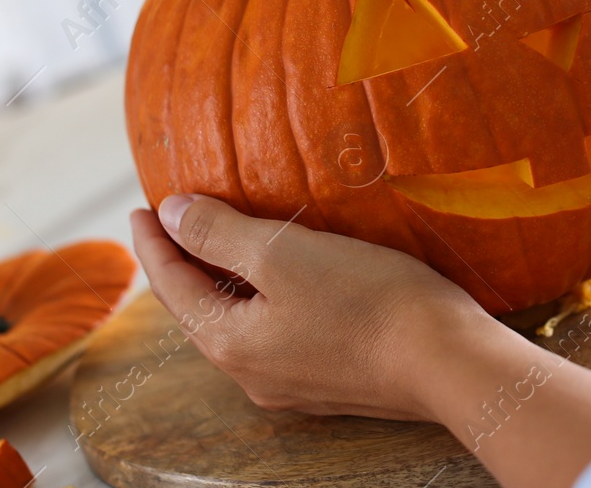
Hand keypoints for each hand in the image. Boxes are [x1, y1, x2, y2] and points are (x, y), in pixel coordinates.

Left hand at [131, 195, 590, 487]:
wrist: (449, 362)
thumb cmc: (368, 301)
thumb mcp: (284, 254)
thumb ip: (221, 234)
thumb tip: (171, 216)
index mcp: (230, 342)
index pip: (172, 286)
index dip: (155, 242)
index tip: (142, 207)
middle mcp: (252, 373)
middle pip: (202, 310)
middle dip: (185, 265)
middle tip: (176, 223)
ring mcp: (292, 383)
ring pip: (241, 324)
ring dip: (226, 283)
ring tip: (226, 246)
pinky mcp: (331, 381)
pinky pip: (278, 334)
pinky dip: (264, 300)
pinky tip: (287, 282)